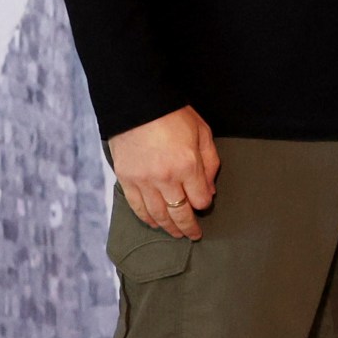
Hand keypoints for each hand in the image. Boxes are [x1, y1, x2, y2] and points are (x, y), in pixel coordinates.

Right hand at [108, 106, 221, 239]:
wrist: (138, 102)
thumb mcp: (202, 132)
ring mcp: (144, 181)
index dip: (204, 204)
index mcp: (188, 164)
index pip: (200, 199)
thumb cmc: (173, 114)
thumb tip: (209, 191)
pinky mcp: (126, 179)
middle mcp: (166, 177)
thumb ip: (210, 162)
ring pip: (158, 215)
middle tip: (193, 235)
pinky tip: (154, 223)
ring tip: (175, 233)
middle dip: (188, 227)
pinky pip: (138, 208)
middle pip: (180, 213)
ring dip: (168, 227)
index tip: (204, 204)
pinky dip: (147, 219)